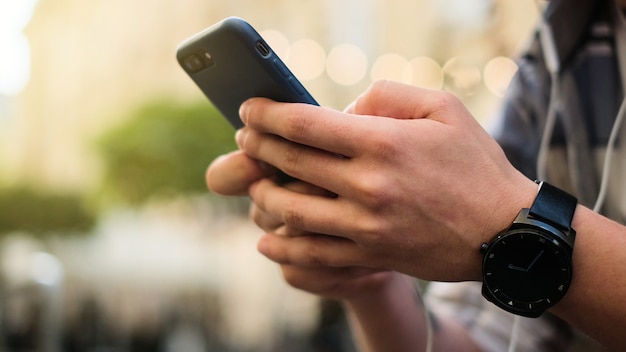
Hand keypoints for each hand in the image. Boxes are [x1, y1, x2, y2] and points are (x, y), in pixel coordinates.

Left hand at [238, 80, 538, 281]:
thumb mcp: (443, 108)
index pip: (305, 125)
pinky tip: (266, 238)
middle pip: (291, 163)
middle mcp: (368, 185)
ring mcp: (366, 225)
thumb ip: (388, 95)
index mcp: (383, 142)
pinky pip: (312, 255)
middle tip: (244, 138)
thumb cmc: (476, 164)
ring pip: (292, 211)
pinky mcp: (370, 255)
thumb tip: (346, 110)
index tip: (249, 111)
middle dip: (258, 147)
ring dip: (264, 194)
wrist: (504, 231)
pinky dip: (282, 247)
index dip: (268, 115)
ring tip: (256, 183)